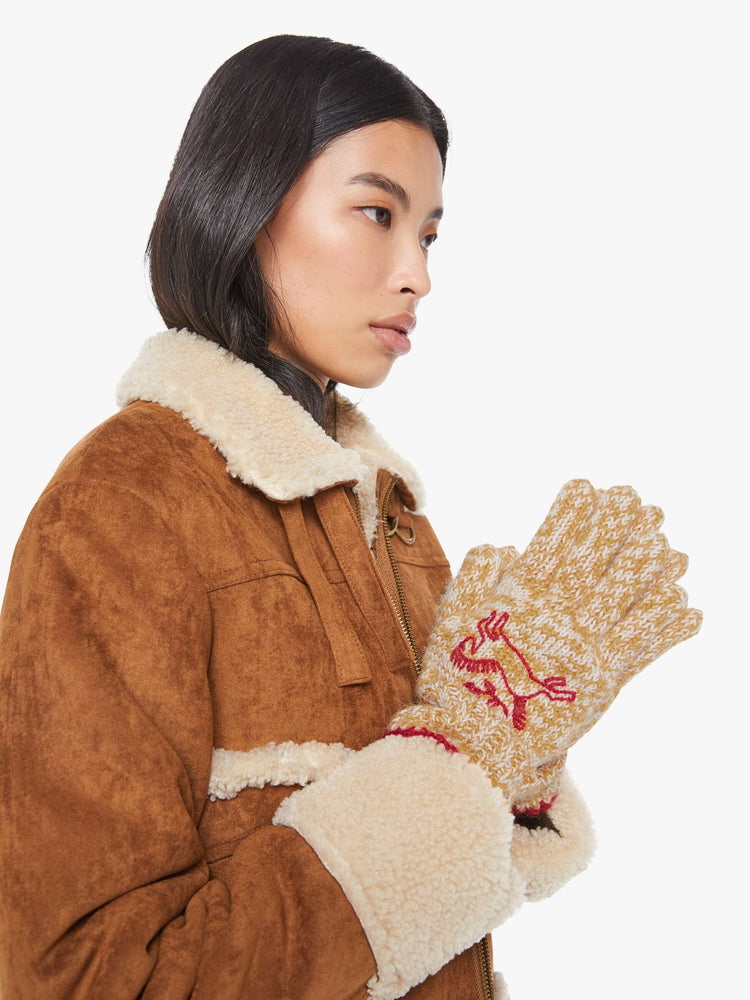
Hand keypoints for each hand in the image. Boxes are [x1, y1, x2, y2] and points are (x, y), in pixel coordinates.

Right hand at [386, 479, 701, 811]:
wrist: (475, 742)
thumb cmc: (457, 680)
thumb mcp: (450, 618)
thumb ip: (474, 575)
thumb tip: (503, 544)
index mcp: (523, 592)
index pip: (556, 537)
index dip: (573, 509)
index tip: (588, 485)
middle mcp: (561, 610)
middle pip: (602, 555)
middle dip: (622, 525)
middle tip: (641, 502)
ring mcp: (588, 642)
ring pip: (632, 592)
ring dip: (654, 565)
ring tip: (672, 547)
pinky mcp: (606, 678)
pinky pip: (646, 643)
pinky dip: (669, 624)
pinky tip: (688, 607)